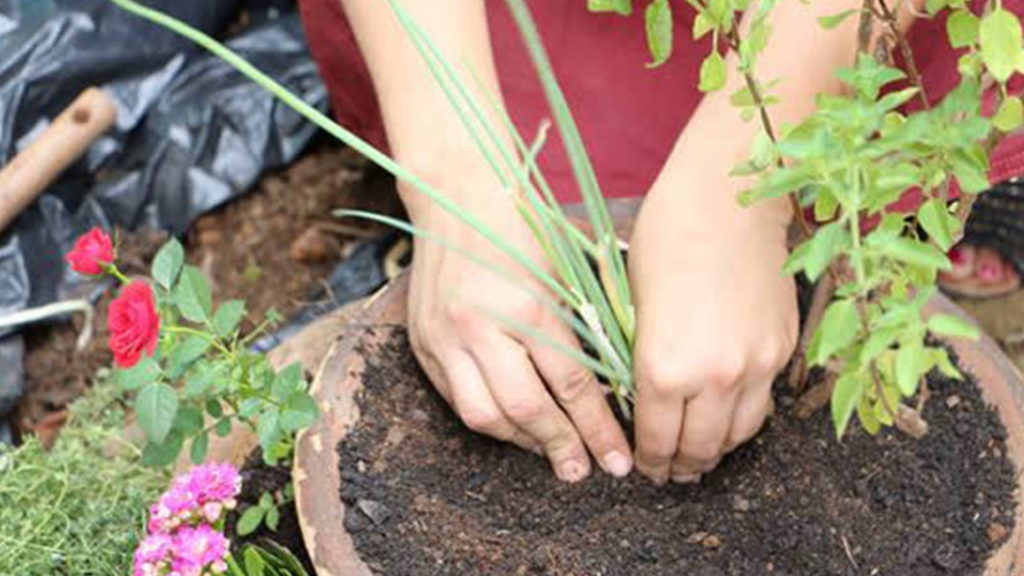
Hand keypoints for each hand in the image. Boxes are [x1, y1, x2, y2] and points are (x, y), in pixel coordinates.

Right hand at [401, 160, 632, 481]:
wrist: (456, 195)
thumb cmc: (523, 228)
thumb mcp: (562, 273)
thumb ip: (578, 331)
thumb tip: (609, 390)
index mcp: (527, 305)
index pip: (570, 385)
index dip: (598, 428)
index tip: (619, 459)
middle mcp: (481, 326)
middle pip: (525, 409)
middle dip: (560, 447)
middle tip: (584, 471)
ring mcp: (446, 337)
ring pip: (484, 415)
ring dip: (522, 442)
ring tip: (550, 452)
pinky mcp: (423, 342)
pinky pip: (456, 399)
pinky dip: (489, 419)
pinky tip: (513, 426)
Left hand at [628, 176, 797, 484]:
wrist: (730, 197)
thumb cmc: (667, 236)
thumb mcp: (633, 302)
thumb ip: (641, 357)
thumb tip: (642, 393)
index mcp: (664, 366)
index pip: (657, 439)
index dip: (648, 461)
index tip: (644, 468)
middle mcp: (714, 376)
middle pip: (701, 448)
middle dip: (682, 467)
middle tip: (671, 473)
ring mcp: (756, 364)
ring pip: (739, 434)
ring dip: (717, 451)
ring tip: (701, 455)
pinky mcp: (784, 347)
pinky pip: (764, 401)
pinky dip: (744, 417)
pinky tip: (729, 415)